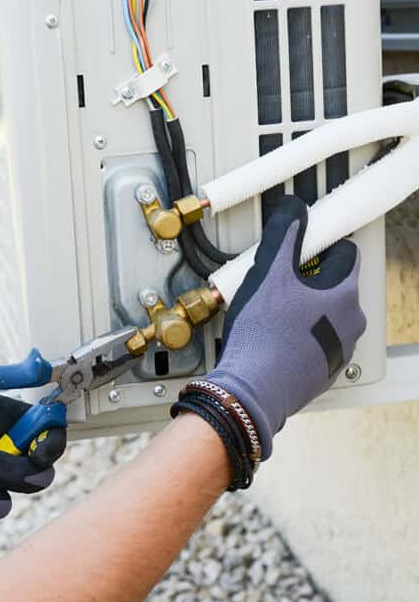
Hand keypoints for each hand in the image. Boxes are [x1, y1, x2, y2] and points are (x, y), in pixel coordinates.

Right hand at [206, 196, 366, 457]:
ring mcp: (338, 350)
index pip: (344, 253)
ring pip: (325, 315)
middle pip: (333, 285)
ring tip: (272, 313)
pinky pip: (316, 342)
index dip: (318, 246)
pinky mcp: (323, 371)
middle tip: (277, 283)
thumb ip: (283, 235)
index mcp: (343, 295)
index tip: (300, 247)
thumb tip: (293, 210)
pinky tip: (274, 337)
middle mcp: (350, 323)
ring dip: (304, 309)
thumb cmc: (262, 338)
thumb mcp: (267, 273)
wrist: (252, 391)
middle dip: (308, 279)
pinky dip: (299, 336)